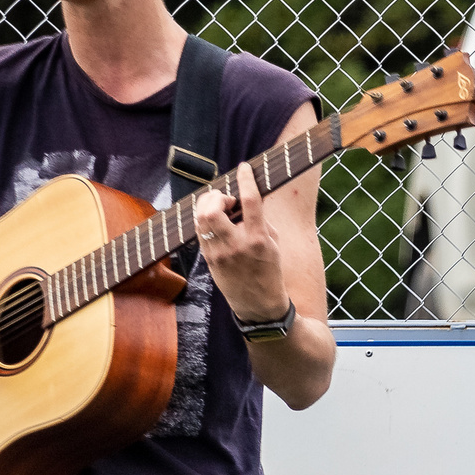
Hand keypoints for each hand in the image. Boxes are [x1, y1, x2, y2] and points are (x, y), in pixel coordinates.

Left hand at [192, 161, 288, 323]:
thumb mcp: (274, 244)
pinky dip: (205, 220)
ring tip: (220, 208)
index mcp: (258, 240)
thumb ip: (260, 221)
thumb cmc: (269, 272)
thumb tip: (244, 201)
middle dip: (216, 196)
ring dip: (208, 206)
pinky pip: (200, 232)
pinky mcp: (209, 260)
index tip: (244, 168)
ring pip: (201, 219)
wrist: (259, 306)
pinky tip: (215, 222)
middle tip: (227, 199)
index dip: (246, 179)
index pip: (250, 201)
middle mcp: (236, 245)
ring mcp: (219, 253)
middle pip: (212, 209)